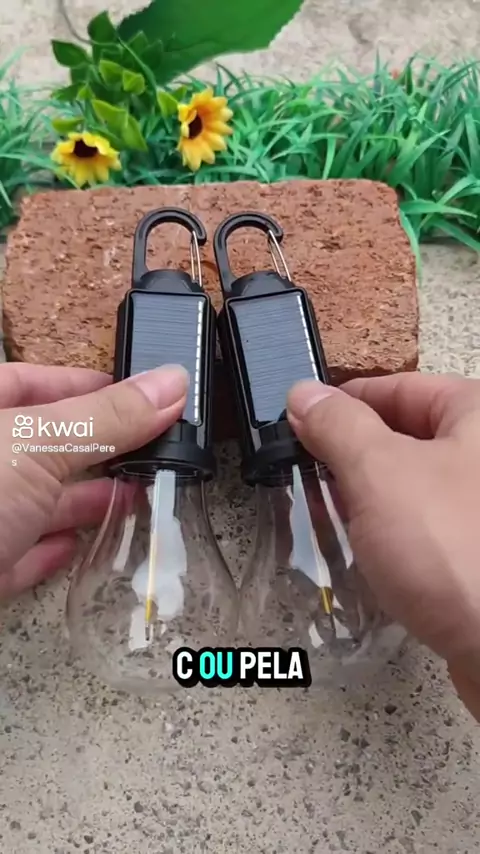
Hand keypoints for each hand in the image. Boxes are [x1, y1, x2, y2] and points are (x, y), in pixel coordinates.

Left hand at [0, 362, 187, 598]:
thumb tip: (170, 384)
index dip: (83, 383)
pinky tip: (78, 545)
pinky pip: (21, 555)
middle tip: (149, 449)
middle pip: (40, 445)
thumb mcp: (37, 445)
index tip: (134, 394)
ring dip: (82, 501)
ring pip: (34, 503)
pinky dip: (53, 550)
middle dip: (95, 448)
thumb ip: (106, 417)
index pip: (30, 380)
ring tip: (132, 497)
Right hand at [287, 372, 479, 719]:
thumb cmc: (455, 550)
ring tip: (333, 515)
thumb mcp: (379, 473)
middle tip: (311, 472)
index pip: (402, 387)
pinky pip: (432, 525)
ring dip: (373, 496)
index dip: (346, 401)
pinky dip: (397, 531)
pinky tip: (373, 553)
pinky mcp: (479, 553)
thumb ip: (338, 427)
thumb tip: (305, 395)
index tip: (303, 421)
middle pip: (411, 435)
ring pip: (418, 484)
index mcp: (479, 416)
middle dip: (355, 454)